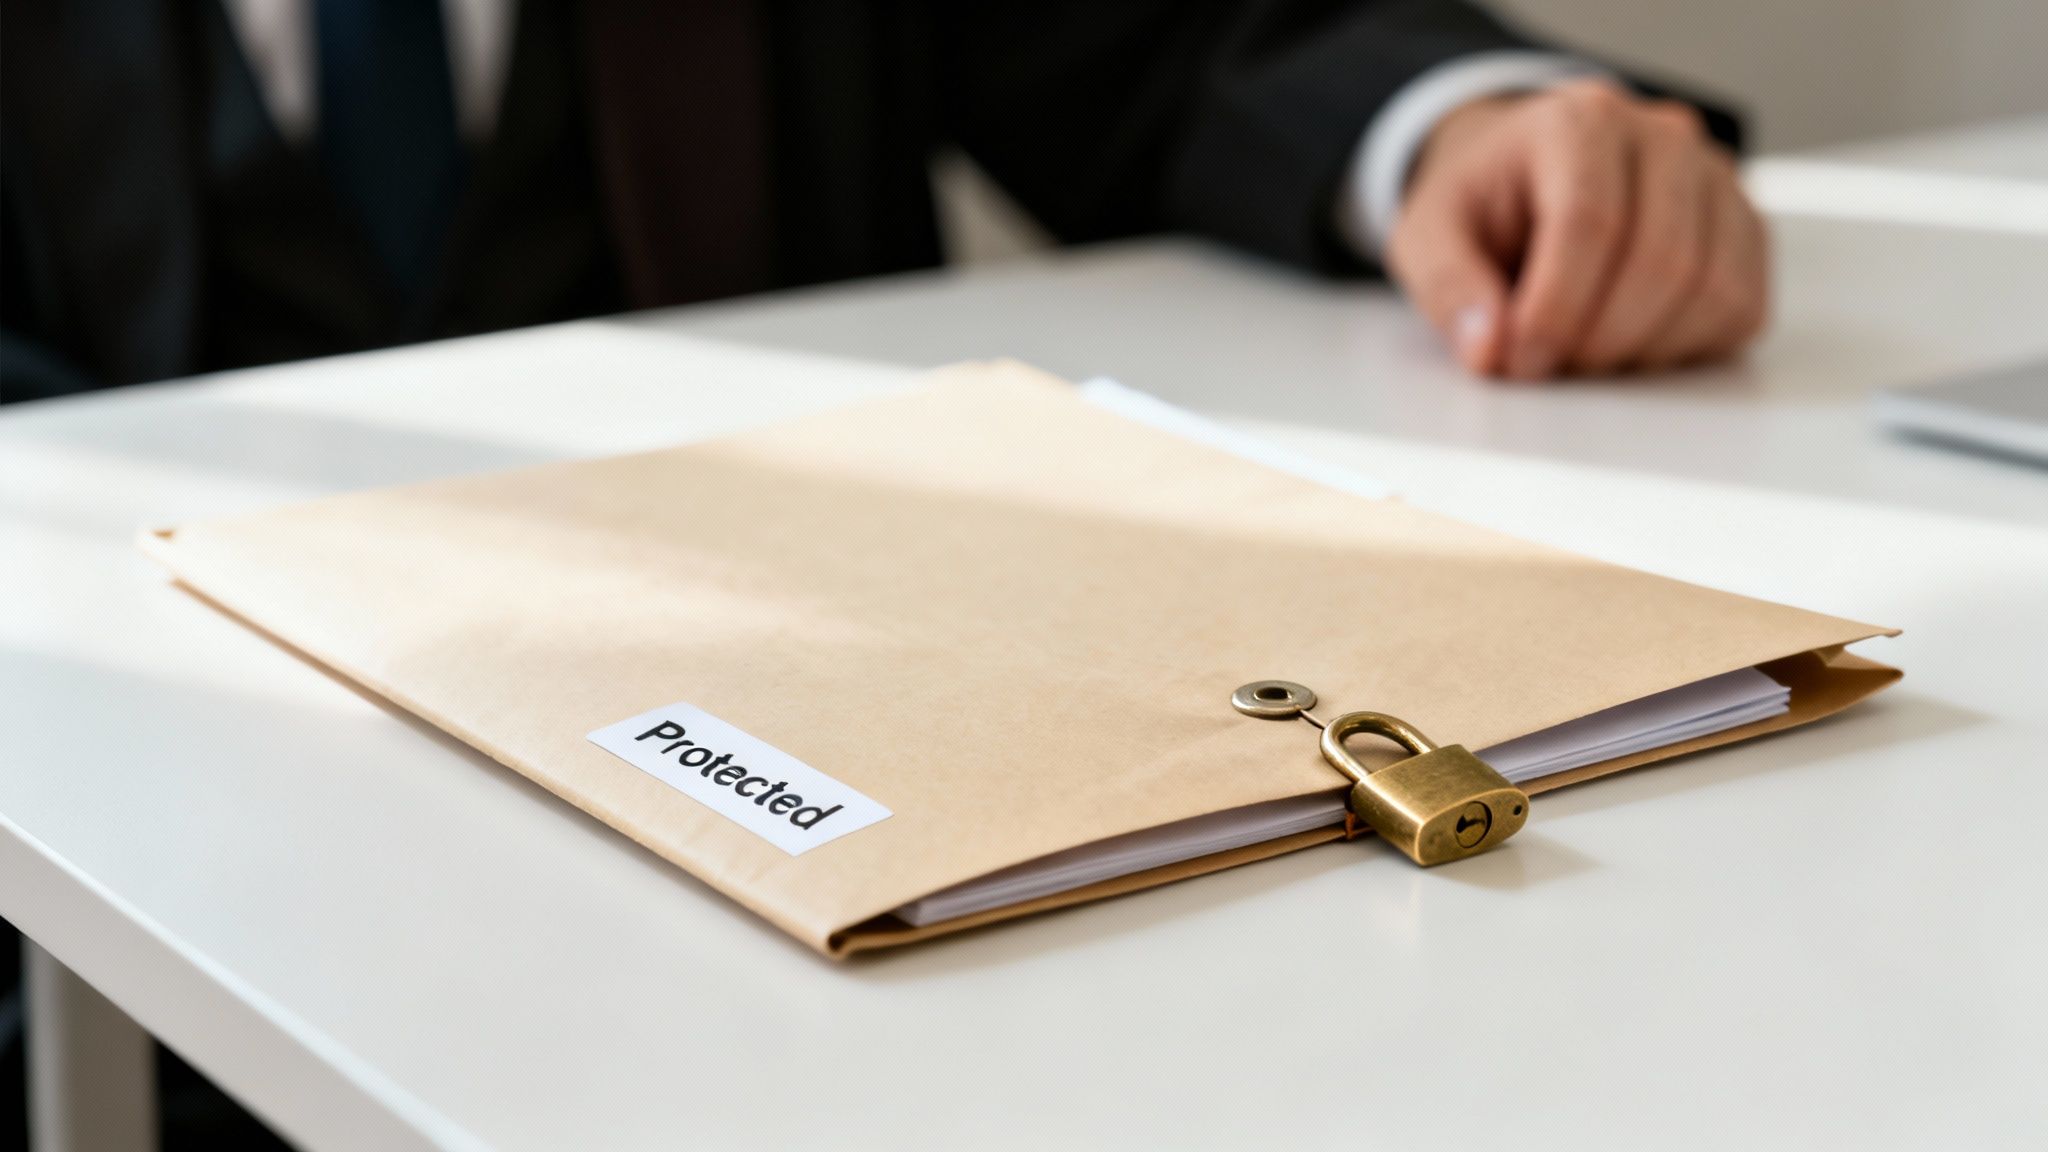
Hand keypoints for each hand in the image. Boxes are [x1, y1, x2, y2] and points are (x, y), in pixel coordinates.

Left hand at [1386, 79, 1768, 378]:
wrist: (1525, 176)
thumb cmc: (1484, 203)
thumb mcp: (1429, 233)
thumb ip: (1448, 286)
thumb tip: (1489, 350)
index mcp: (1579, 123)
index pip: (1590, 221)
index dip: (1556, 309)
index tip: (1520, 361)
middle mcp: (1663, 138)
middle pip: (1661, 259)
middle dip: (1599, 340)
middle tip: (1547, 368)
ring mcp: (1715, 180)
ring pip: (1712, 288)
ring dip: (1641, 351)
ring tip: (1581, 355)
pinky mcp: (1744, 228)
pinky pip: (1740, 307)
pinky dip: (1684, 349)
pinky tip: (1628, 345)